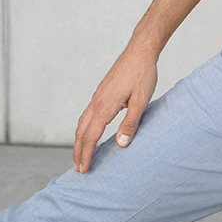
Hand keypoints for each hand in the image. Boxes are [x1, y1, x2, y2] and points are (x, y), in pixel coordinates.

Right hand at [73, 44, 157, 172]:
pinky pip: (87, 114)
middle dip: (78, 151)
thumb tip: (120, 144)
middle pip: (81, 132)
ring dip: (80, 140)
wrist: (140, 51)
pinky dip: (84, 128)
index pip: (90, 136)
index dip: (86, 155)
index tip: (83, 170)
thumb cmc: (143, 74)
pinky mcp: (101, 93)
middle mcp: (96, 102)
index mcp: (104, 106)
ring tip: (81, 154)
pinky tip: (90, 132)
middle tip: (78, 169)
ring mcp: (97, 97)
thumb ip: (131, 123)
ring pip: (82, 122)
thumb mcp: (141, 101)